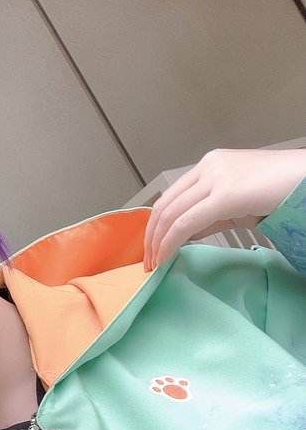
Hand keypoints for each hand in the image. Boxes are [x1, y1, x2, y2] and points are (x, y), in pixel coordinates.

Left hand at [143, 147, 305, 270]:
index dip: (155, 225)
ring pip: (171, 214)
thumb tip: (186, 234)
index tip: (152, 247)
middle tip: (148, 261)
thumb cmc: (280, 190)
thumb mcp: (236, 203)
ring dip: (158, 243)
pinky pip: (186, 223)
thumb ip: (210, 216)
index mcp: (210, 165)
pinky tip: (168, 257)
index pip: (170, 196)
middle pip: (164, 205)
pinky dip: (171, 242)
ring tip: (156, 264)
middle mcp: (208, 167)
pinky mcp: (225, 195)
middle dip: (151, 237)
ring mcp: (215, 178)